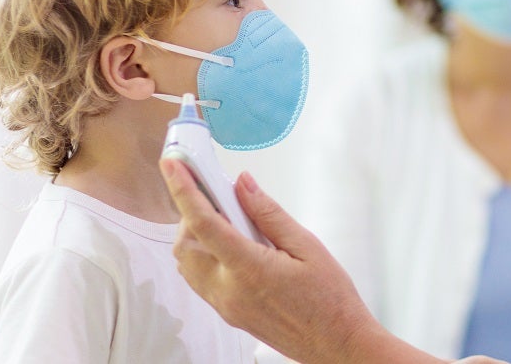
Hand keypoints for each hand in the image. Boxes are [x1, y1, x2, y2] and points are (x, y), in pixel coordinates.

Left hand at [160, 159, 450, 363]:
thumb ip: (270, 214)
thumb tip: (244, 185)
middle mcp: (228, 290)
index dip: (184, 190)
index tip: (173, 166)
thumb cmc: (331, 301)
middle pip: (185, 244)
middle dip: (191, 213)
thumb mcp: (308, 248)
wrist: (337, 344)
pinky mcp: (228, 313)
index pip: (203, 223)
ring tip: (227, 219)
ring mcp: (225, 305)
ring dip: (195, 235)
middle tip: (218, 195)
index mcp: (249, 269)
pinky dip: (203, 255)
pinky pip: (199, 279)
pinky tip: (231, 244)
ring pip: (187, 264)